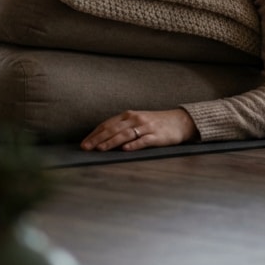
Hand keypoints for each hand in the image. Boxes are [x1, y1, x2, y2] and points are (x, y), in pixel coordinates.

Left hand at [80, 108, 198, 151]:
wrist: (180, 121)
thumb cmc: (156, 123)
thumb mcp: (138, 121)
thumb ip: (123, 127)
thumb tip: (103, 138)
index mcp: (129, 115)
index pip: (107, 124)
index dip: (95, 134)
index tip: (84, 143)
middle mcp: (136, 119)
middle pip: (113, 129)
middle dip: (98, 139)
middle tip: (86, 148)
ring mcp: (146, 127)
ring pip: (125, 134)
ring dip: (112, 142)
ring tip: (101, 148)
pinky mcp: (157, 136)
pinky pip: (143, 140)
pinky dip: (133, 145)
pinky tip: (125, 149)